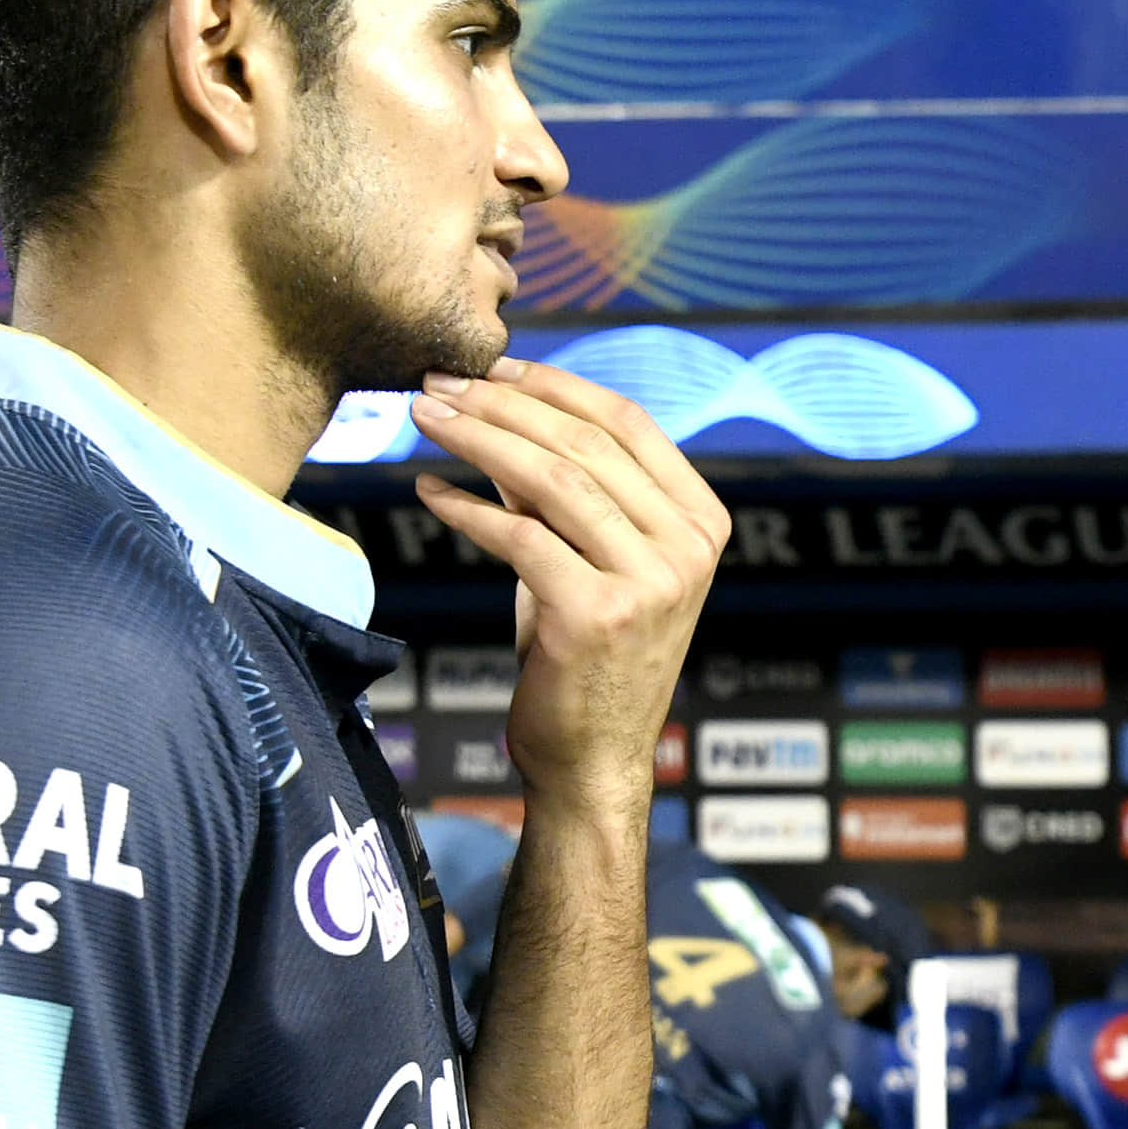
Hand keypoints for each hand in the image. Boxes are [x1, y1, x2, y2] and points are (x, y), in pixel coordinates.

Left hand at [410, 360, 726, 828]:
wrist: (592, 761)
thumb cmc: (586, 659)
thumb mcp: (591, 561)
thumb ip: (568, 495)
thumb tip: (502, 413)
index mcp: (702, 522)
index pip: (628, 422)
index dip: (555, 384)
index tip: (491, 367)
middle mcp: (688, 548)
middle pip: (585, 442)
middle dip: (501, 403)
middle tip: (438, 382)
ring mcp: (650, 583)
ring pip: (552, 480)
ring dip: (477, 439)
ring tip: (425, 418)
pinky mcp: (596, 615)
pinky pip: (519, 537)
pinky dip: (467, 508)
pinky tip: (429, 491)